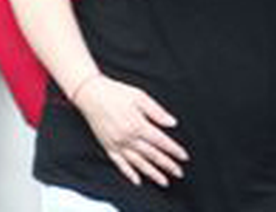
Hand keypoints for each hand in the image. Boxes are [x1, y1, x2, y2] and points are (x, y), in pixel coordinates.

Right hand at [73, 74, 188, 186]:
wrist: (91, 94)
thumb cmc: (117, 93)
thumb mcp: (141, 97)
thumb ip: (157, 112)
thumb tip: (173, 123)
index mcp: (138, 125)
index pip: (161, 142)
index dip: (174, 150)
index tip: (184, 157)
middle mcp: (127, 138)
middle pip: (152, 155)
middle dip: (167, 165)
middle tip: (179, 173)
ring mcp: (116, 144)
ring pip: (138, 163)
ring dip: (152, 174)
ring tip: (164, 182)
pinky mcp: (107, 147)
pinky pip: (119, 164)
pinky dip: (129, 173)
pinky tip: (138, 181)